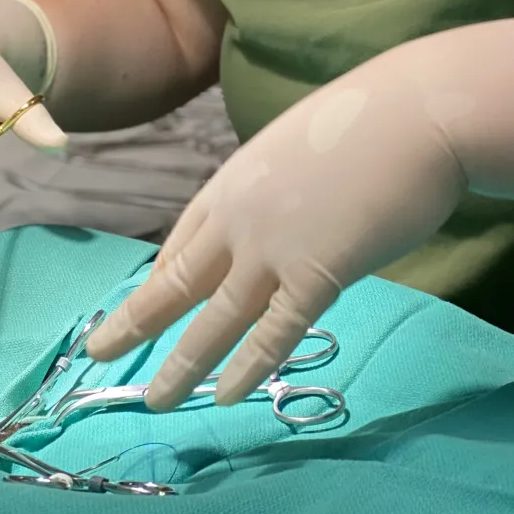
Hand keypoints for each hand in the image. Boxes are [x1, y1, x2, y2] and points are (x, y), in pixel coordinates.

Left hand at [86, 67, 466, 409]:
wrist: (415, 113)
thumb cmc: (369, 123)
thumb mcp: (295, 149)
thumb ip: (276, 189)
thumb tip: (285, 215)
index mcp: (232, 182)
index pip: (182, 242)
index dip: (158, 280)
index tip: (142, 305)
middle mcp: (238, 217)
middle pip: (176, 281)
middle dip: (135, 322)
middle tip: (98, 353)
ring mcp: (272, 247)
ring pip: (214, 318)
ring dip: (182, 364)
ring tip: (156, 400)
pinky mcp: (317, 274)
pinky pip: (274, 332)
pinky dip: (248, 368)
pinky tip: (227, 397)